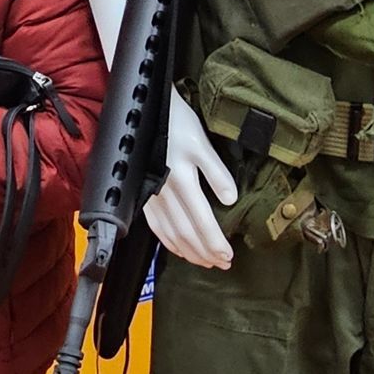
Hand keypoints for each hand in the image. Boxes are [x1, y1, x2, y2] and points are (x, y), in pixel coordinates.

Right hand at [143, 92, 236, 270]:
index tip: (228, 256)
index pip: (202, 221)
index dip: (215, 242)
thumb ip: (216, 173)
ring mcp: (151, 196)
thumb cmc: (177, 122)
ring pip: (170, 233)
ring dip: (188, 251)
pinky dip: (167, 241)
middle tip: (222, 264)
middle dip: (205, 252)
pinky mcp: (143, 194)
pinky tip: (177, 248)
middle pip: (186, 233)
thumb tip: (230, 201)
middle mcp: (165, 193)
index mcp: (182, 180)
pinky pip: (155, 225)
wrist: (145, 110)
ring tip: (204, 261)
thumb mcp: (202, 143)